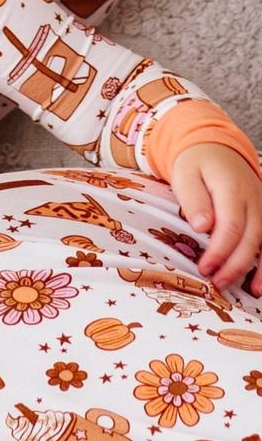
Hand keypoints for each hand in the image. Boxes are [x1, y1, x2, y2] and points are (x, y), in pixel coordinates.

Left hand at [170, 142, 261, 293]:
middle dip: (235, 265)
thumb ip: (194, 200)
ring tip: (252, 292)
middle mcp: (255, 199)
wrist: (215, 148)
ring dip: (261, 269)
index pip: (230, 226)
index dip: (219, 251)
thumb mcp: (185, 175)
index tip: (204, 268)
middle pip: (251, 238)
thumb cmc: (195, 164)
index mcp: (233, 189)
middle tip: (216, 282)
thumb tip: (201, 226)